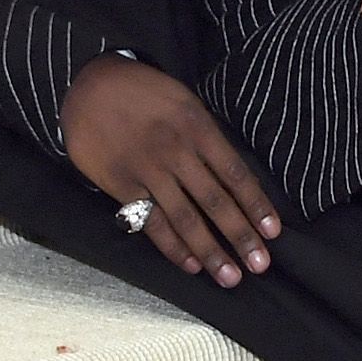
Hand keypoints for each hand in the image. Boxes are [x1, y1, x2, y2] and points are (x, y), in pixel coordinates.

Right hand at [61, 55, 281, 286]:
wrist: (88, 83)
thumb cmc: (145, 94)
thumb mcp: (185, 103)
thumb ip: (208, 138)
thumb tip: (234, 179)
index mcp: (198, 128)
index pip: (236, 174)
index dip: (256, 205)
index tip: (273, 232)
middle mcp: (176, 151)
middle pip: (216, 201)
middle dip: (240, 236)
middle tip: (260, 265)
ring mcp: (148, 170)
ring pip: (186, 218)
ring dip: (210, 251)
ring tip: (230, 277)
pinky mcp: (121, 184)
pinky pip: (151, 222)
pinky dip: (172, 246)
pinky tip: (190, 265)